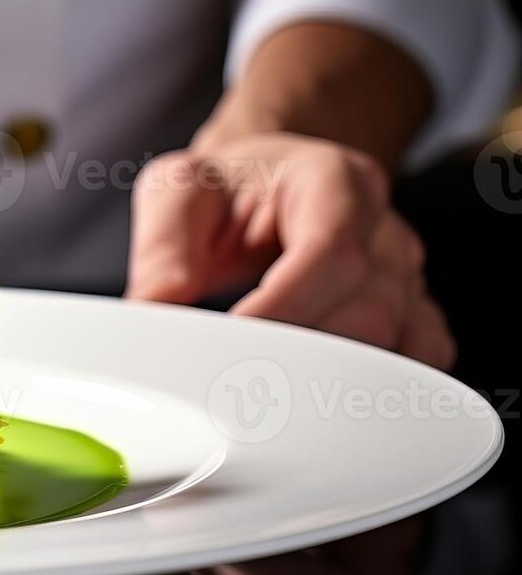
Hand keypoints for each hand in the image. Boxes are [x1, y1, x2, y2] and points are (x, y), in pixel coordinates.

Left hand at [125, 133, 454, 369]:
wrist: (264, 182)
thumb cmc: (227, 186)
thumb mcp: (179, 191)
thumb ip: (163, 246)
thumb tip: (152, 309)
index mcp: (332, 180)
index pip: (331, 250)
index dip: (287, 305)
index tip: (233, 342)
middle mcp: (381, 227)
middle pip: (370, 305)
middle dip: (301, 351)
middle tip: (236, 381)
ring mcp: (405, 271)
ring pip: (397, 339)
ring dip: (331, 375)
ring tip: (265, 392)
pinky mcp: (410, 308)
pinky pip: (422, 355)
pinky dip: (377, 383)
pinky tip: (321, 394)